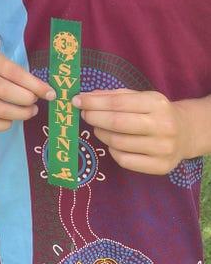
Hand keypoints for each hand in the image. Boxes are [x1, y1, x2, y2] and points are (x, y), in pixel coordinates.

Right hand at [0, 49, 53, 131]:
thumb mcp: (2, 63)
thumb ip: (21, 75)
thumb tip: (47, 92)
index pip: (14, 72)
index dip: (34, 85)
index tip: (50, 94)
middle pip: (4, 90)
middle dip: (26, 99)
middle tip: (35, 103)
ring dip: (19, 114)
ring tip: (29, 112)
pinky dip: (4, 125)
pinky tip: (11, 120)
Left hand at [74, 88, 188, 174]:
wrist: (185, 133)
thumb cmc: (155, 112)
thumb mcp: (139, 97)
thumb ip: (113, 96)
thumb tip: (86, 98)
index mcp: (157, 103)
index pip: (118, 103)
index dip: (93, 103)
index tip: (77, 101)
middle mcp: (163, 126)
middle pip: (117, 123)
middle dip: (94, 117)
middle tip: (84, 115)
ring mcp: (163, 148)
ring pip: (118, 143)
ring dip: (100, 133)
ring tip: (98, 128)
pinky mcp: (160, 167)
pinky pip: (124, 160)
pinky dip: (112, 150)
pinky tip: (113, 143)